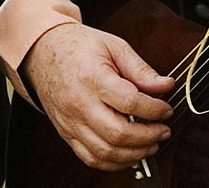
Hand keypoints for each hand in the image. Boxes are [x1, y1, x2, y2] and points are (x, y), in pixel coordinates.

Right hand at [21, 21, 174, 170]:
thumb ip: (140, 69)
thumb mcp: (113, 46)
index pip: (129, 102)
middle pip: (118, 133)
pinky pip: (91, 158)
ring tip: (151, 144)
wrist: (42, 53)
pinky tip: (129, 154)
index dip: (154, 109)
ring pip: (105, 152)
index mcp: (92, 77)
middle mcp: (79, 103)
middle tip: (164, 130)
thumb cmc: (79, 48)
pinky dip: (114, 162)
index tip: (166, 109)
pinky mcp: (66, 133)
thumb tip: (166, 86)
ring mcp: (70, 122)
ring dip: (134, 154)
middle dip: (148, 136)